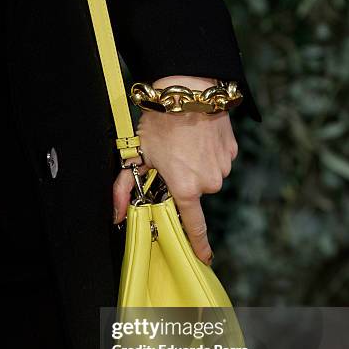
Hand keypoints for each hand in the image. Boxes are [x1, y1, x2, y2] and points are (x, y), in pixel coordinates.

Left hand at [112, 75, 238, 264]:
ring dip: (198, 166)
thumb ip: (123, 188)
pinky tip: (198, 137)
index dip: (198, 245)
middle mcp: (209, 183)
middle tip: (172, 161)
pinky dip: (209, 153)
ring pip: (209, 175)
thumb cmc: (160, 123)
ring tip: (185, 144)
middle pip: (196, 193)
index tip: (204, 259)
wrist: (188, 90)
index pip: (194, 226)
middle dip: (185, 182)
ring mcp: (223, 166)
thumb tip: (115, 215)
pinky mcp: (232, 151)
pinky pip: (219, 160)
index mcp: (186, 189)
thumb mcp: (137, 156)